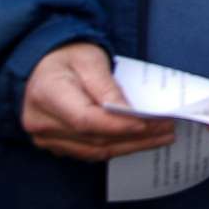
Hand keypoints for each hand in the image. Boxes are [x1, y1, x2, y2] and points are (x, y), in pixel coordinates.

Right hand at [22, 42, 175, 161]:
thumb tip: (129, 114)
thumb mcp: (90, 60)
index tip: (149, 123)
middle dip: (135, 136)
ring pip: (94, 151)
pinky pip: (89, 152)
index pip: (86, 120)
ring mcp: (45, 138)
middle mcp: (41, 122)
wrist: (43, 64)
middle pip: (94, 139)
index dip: (119, 126)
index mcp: (47, 94)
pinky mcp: (55, 144)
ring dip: (130, 146)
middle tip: (167, 128)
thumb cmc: (68, 56)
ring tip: (161, 136)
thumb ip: (108, 88)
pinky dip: (116, 147)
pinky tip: (139, 140)